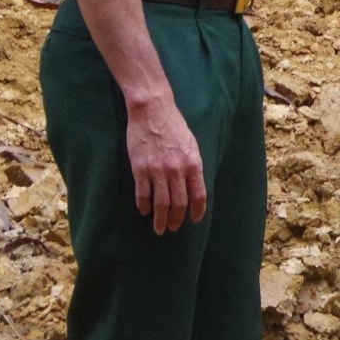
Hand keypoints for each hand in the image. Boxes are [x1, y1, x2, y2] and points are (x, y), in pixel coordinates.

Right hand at [125, 90, 206, 233]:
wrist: (152, 111)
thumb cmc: (174, 126)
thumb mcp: (192, 145)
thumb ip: (193, 165)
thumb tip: (192, 185)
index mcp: (193, 164)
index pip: (198, 195)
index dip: (197, 210)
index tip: (195, 220)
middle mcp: (177, 170)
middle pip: (179, 203)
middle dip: (176, 219)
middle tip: (173, 228)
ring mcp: (157, 170)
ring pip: (160, 203)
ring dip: (160, 219)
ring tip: (159, 228)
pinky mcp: (140, 168)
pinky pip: (143, 193)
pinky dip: (144, 205)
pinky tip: (144, 211)